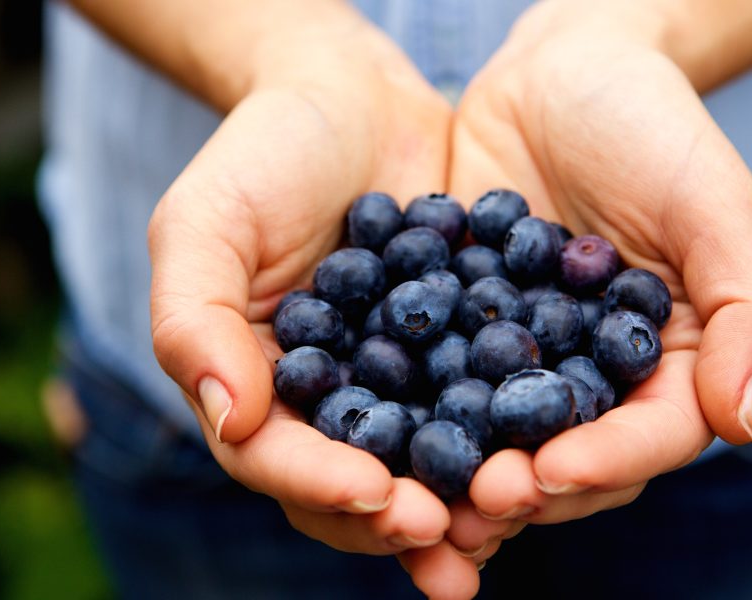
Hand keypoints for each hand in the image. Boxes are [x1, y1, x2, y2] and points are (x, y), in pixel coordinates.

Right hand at [147, 8, 478, 595]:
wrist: (354, 100)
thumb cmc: (265, 154)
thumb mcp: (207, 224)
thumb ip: (197, 322)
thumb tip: (232, 421)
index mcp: (261, 388)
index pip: (280, 460)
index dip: (326, 486)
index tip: (381, 495)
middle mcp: (332, 402)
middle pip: (356, 485)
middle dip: (401, 518)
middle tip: (452, 533)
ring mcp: (400, 383)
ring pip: (425, 463)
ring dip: (464, 503)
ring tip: (508, 522)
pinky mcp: (460, 353)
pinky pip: (485, 404)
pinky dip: (514, 433)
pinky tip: (554, 451)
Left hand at [444, 0, 751, 551]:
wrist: (561, 70)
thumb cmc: (655, 127)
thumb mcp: (717, 206)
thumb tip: (746, 424)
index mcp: (671, 366)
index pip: (651, 435)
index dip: (606, 462)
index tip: (552, 472)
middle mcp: (597, 378)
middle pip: (570, 456)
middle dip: (525, 484)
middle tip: (476, 500)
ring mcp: (524, 360)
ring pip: (497, 436)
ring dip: (460, 472)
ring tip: (416, 492)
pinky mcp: (460, 331)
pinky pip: (435, 377)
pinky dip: (406, 406)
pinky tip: (369, 425)